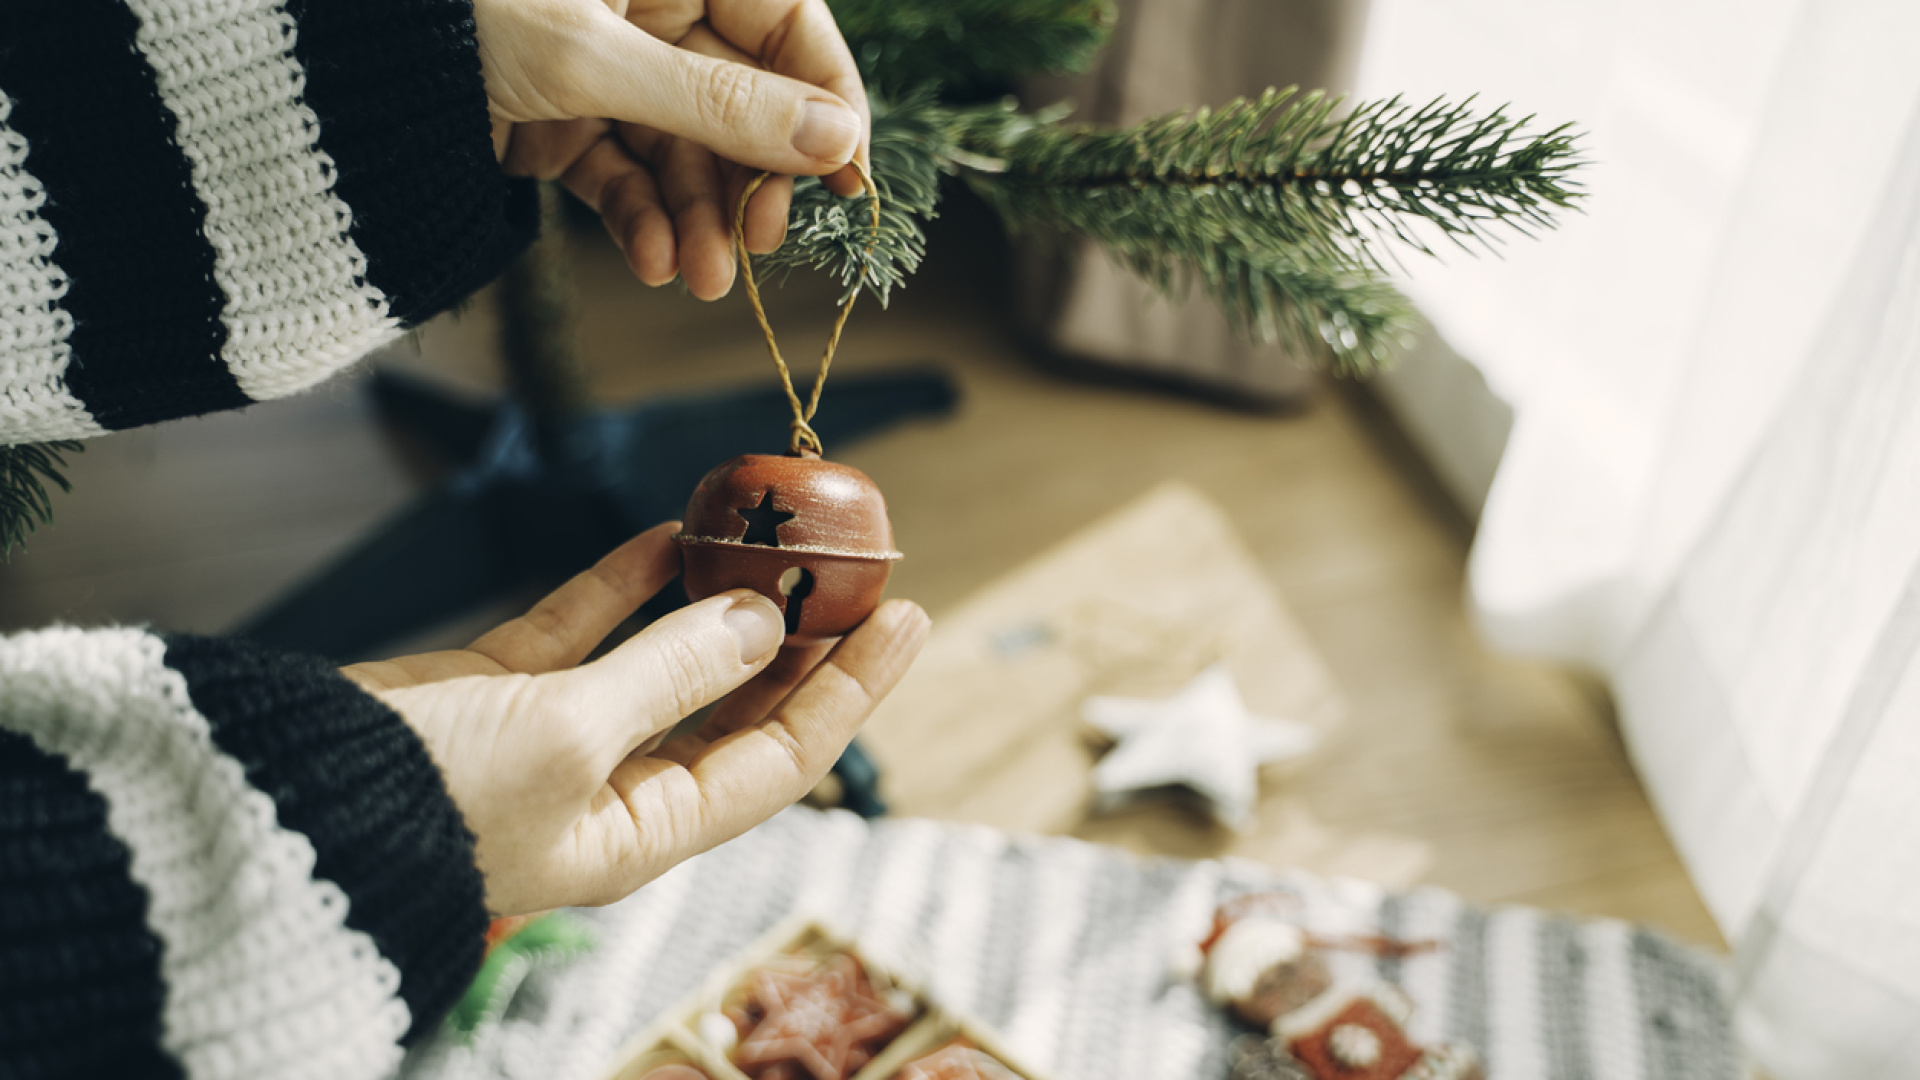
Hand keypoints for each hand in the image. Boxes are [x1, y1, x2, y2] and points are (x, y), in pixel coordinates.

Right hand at [342, 523, 927, 914]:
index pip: (783, 757)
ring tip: (779, 541)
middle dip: (800, 641)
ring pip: (668, 659)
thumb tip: (764, 620)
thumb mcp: (571, 735)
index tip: (906, 615)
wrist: (278, 800)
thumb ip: (673, 670)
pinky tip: (674, 531)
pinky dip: (629, 580)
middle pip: (738, 707)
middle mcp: (614, 789)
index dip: (851, 686)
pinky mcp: (503, 688)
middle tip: (855, 567)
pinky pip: (590, 627)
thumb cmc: (431, 797)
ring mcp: (559, 736)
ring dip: (720, 601)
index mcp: (646, 829)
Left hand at [472, 0, 870, 298]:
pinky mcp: (561, 123)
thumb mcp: (592, 59)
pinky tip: (654, 261)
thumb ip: (720, 104)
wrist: (327, 74)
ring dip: (700, 219)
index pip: (786, 19)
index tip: (848, 175)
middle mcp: (645, 8)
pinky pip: (624, 175)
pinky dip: (642, 221)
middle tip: (759, 240)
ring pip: (685, 150)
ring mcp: (604, 69)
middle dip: (750, 178)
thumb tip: (836, 142)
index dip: (827, 95)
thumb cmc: (448, 20)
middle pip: (742, 98)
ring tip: (704, 280)